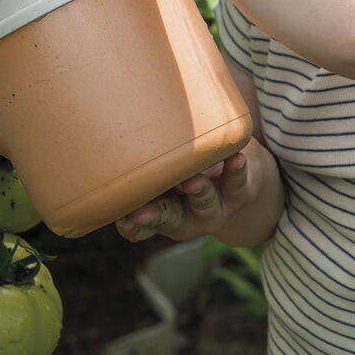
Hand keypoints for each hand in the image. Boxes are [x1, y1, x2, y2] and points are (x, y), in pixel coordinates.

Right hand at [115, 141, 274, 243]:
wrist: (232, 175)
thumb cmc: (184, 168)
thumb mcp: (164, 169)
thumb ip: (146, 159)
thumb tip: (117, 128)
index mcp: (159, 211)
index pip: (140, 226)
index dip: (131, 226)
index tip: (123, 219)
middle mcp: (184, 216)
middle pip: (167, 217)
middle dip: (155, 215)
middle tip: (142, 213)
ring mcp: (212, 209)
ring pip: (204, 204)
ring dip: (198, 192)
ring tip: (193, 181)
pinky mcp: (238, 193)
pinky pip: (237, 183)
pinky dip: (235, 171)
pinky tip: (235, 159)